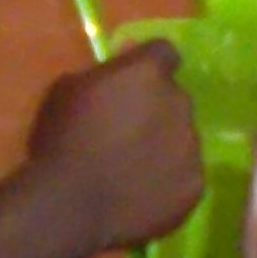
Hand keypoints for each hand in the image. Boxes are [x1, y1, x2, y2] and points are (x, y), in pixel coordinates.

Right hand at [26, 40, 206, 253]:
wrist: (71, 204)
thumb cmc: (61, 140)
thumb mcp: (68, 90)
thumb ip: (104, 75)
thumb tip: (122, 70)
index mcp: (149, 73)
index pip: (164, 53)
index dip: (149, 66)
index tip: (131, 82)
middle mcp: (180, 102)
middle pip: (174, 98)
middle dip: (155, 109)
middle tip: (125, 133)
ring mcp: (192, 145)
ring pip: (182, 137)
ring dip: (163, 145)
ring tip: (130, 170)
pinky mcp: (195, 184)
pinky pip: (185, 175)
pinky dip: (168, 182)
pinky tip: (140, 194)